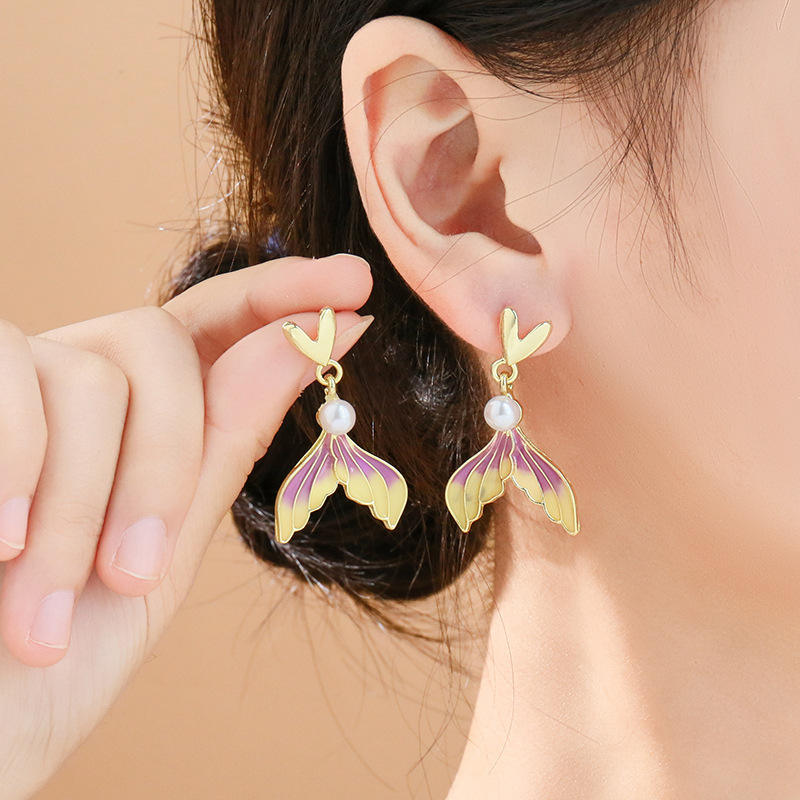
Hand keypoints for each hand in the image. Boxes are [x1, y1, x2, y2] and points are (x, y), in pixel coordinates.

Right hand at [0, 254, 372, 798]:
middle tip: (138, 572)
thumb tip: (307, 344)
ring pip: (89, 376)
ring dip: (84, 506)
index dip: (282, 296)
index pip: (212, 326)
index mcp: (132, 420)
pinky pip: (10, 370)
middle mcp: (68, 385)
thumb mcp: (163, 554)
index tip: (355, 285)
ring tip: (49, 611)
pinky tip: (2, 544)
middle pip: (157, 341)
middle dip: (167, 458)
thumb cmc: (53, 657)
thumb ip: (224, 445)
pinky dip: (19, 464)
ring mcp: (6, 384)